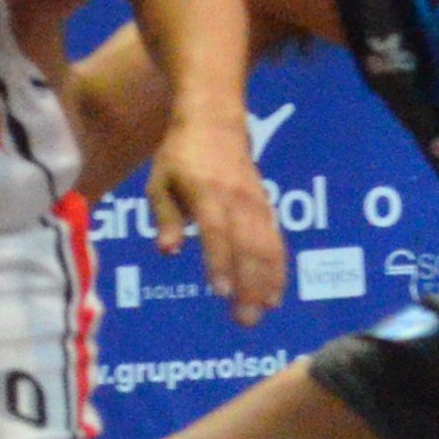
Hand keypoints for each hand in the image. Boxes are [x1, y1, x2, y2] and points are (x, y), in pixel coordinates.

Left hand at [146, 110, 286, 326]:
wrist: (216, 117)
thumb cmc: (180, 154)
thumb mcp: (160, 180)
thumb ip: (165, 217)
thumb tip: (167, 251)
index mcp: (206, 191)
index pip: (215, 231)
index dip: (219, 262)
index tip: (221, 293)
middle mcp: (236, 198)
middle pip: (247, 245)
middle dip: (249, 284)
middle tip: (245, 320)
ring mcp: (255, 201)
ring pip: (267, 245)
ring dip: (268, 280)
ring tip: (264, 311)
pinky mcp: (265, 204)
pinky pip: (275, 238)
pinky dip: (278, 266)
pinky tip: (275, 292)